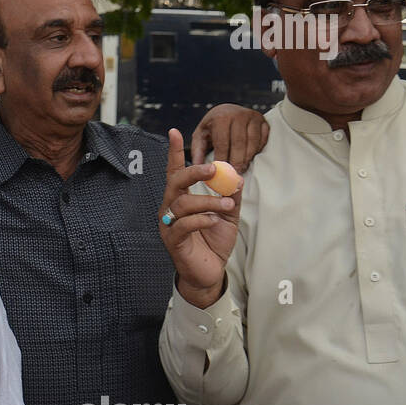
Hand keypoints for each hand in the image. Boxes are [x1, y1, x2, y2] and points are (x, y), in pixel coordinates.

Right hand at [159, 128, 240, 308]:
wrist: (209, 273)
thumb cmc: (213, 242)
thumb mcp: (227, 216)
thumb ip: (229, 196)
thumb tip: (236, 176)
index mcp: (180, 199)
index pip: (175, 172)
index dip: (173, 152)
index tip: (174, 132)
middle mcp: (170, 209)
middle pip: (175, 182)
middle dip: (194, 172)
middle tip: (215, 169)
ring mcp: (168, 225)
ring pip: (183, 203)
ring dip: (208, 201)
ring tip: (227, 206)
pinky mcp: (173, 241)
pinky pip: (183, 224)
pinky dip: (201, 219)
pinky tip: (214, 221)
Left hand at [190, 104, 268, 172]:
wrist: (227, 111)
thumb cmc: (212, 126)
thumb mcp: (200, 135)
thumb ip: (197, 151)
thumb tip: (198, 168)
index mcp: (221, 117)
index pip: (222, 142)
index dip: (222, 159)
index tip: (222, 172)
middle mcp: (238, 114)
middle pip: (239, 143)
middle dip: (237, 161)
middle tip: (235, 174)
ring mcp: (252, 116)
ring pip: (252, 142)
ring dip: (248, 158)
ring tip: (242, 169)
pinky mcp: (263, 121)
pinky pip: (263, 139)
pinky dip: (257, 150)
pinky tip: (250, 157)